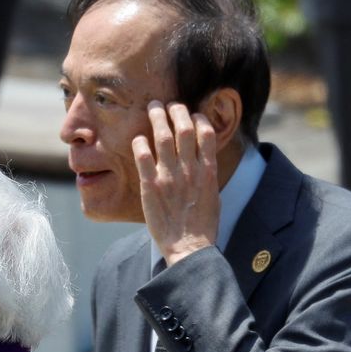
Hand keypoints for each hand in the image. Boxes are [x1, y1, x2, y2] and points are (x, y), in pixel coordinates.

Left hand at [132, 100, 219, 266]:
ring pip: (163, 137)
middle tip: (167, 103)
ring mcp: (169, 177)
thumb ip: (206, 175)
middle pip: (183, 128)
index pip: (205, 133)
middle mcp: (189, 170)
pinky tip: (137, 138)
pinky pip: (143, 158)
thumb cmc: (202, 226)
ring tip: (152, 107)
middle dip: (175, 110)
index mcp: (207, 171)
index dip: (197, 117)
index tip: (191, 112)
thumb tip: (203, 159)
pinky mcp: (150, 187)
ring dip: (157, 118)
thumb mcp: (213, 196)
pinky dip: (140, 143)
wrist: (189, 247)